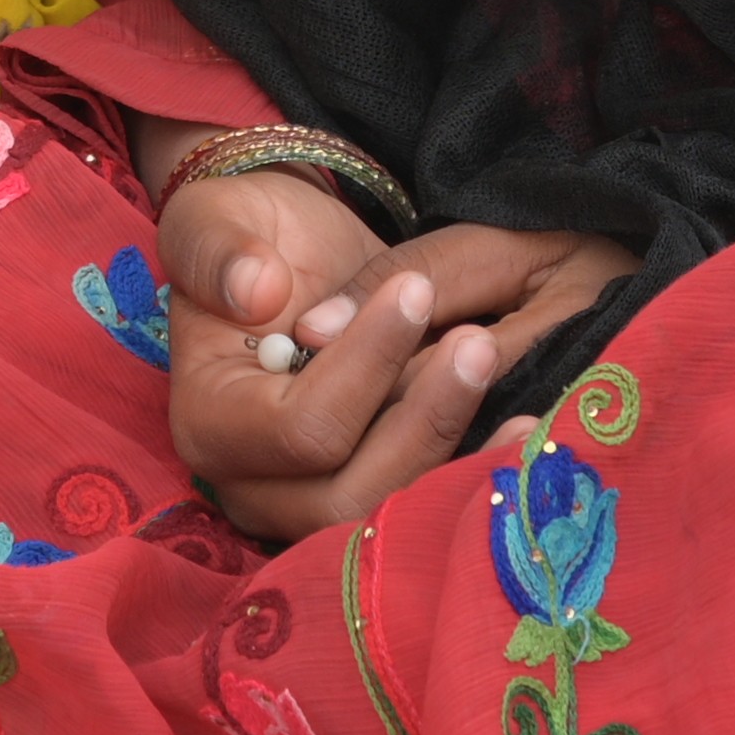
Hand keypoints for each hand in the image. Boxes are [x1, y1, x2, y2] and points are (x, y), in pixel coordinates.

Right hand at [156, 163, 632, 543]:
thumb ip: (218, 249)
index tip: (415, 290)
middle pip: (348, 497)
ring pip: (393, 515)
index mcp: (209, 424)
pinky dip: (475, 478)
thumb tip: (256, 292)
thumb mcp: (213, 219)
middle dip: (423, 422)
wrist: (287, 263)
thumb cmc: (246, 240)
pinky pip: (422, 514)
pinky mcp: (364, 500)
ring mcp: (310, 508)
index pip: (299, 429)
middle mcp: (253, 488)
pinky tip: (526, 434)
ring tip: (515, 392)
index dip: (364, 367)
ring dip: (458, 454)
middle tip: (478, 343)